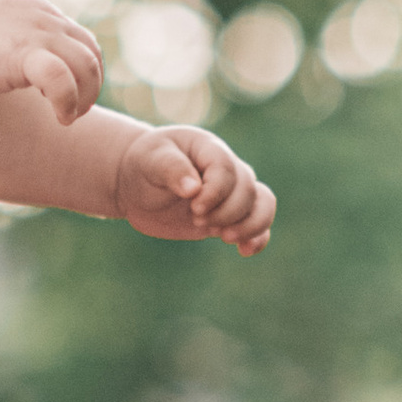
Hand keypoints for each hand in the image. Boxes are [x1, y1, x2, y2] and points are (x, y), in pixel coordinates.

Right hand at [0, 0, 103, 124]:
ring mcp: (38, 36)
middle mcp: (47, 22)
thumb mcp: (6, 34)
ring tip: (68, 117)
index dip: (87, 74)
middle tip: (76, 113)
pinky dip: (68, 100)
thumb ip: (27, 43)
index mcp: (44, 16)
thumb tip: (33, 67)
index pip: (85, 42)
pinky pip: (61, 77)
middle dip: (91, 89)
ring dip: (84, 97)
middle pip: (92, 55)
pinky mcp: (24, 54)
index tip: (75, 97)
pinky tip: (60, 117)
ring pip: (86, 65)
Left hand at [117, 125, 275, 253]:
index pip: (227, 169)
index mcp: (209, 149)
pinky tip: (245, 251)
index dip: (216, 192)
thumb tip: (193, 188)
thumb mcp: (150, 160)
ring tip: (224, 237)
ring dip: (248, 225)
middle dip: (226, 212)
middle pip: (247, 190)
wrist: (139, 183)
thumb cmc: (145, 164)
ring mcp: (231, 193)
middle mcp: (228, 169)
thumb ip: (171, 168)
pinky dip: (257, 238)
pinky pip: (257, 224)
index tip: (194, 208)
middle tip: (196, 220)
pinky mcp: (228, 216)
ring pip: (262, 205)